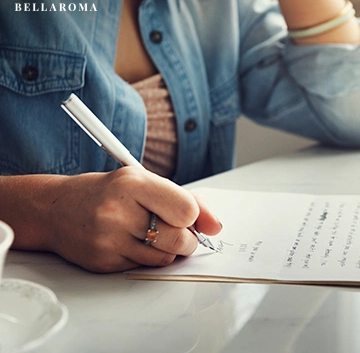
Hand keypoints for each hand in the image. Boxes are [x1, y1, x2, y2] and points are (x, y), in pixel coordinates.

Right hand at [46, 167, 221, 272]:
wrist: (54, 209)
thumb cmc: (106, 192)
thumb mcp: (143, 181)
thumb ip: (184, 198)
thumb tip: (215, 225)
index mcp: (131, 183)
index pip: (185, 209)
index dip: (193, 216)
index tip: (187, 215)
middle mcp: (117, 211)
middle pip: (178, 239)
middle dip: (187, 239)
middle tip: (179, 232)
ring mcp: (108, 239)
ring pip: (165, 258)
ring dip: (168, 250)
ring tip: (152, 233)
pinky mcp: (102, 262)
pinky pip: (144, 267)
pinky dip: (147, 258)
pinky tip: (132, 242)